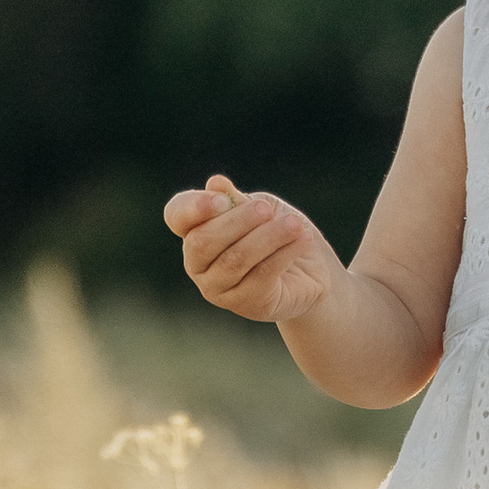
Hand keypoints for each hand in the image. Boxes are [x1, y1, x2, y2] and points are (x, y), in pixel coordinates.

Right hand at [163, 174, 345, 326]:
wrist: (312, 268)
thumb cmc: (278, 230)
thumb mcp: (260, 207)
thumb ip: (237, 200)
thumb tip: (215, 183)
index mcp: (195, 230)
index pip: (176, 216)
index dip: (194, 207)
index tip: (223, 199)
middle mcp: (198, 263)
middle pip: (202, 242)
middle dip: (238, 222)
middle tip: (267, 210)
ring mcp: (218, 288)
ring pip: (235, 260)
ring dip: (268, 237)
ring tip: (294, 224)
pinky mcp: (246, 304)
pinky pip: (260, 276)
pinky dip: (284, 254)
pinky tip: (303, 239)